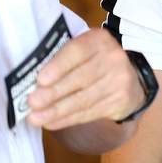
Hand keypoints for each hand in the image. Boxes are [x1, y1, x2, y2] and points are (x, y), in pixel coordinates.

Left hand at [26, 28, 143, 129]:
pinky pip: (90, 112)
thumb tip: (32, 82)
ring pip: (84, 98)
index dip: (58, 66)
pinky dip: (67, 119)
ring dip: (57, 110)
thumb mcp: (83, 52)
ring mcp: (119, 79)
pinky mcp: (120, 100)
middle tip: (32, 102)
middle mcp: (113, 57)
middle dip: (54, 92)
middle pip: (80, 77)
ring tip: (35, 118)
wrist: (129, 79)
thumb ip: (62, 60)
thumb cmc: (94, 63)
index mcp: (99, 39)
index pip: (77, 51)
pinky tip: (51, 123)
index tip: (40, 80)